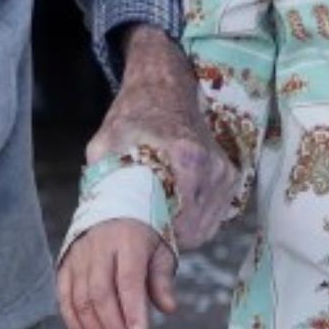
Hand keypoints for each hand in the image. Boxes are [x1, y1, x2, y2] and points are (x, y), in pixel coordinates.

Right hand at [57, 220, 178, 328]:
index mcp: (127, 241)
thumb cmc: (142, 235)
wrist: (112, 204)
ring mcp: (78, 256)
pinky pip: (63, 295)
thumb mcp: (160, 251)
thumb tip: (168, 309)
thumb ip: (162, 280)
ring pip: (81, 297)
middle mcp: (99, 248)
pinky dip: (71, 319)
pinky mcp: (65, 263)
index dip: (132, 309)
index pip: (128, 280)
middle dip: (111, 326)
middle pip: (101, 293)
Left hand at [91, 28, 235, 249]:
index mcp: (184, 161)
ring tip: (158, 215)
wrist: (163, 88)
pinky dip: (195, 220)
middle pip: (190, 233)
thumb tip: (97, 223)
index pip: (174, 228)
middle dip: (166, 238)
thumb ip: (102, 182)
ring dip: (181, 231)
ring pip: (204, 229)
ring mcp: (223, 174)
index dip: (154, 241)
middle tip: (143, 230)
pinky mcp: (230, 177)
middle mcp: (210, 169)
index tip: (138, 241)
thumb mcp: (106, 146)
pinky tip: (175, 206)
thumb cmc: (133, 116)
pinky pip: (214, 216)